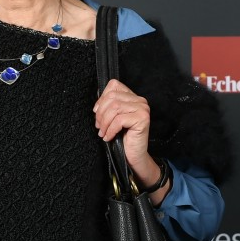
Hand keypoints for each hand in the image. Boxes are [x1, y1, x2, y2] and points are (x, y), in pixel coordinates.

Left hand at [93, 79, 165, 194]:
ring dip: (104, 122)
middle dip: (101, 113)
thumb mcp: (112, 118)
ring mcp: (142, 108)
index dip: (102, 98)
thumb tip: (97, 105)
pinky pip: (119, 120)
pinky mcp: (142, 119)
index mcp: (132, 97)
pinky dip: (110, 130)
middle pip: (112, 97)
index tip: (97, 113)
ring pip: (114, 108)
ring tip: (102, 132)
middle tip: (98, 126)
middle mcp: (140, 100)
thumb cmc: (122, 137)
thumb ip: (108, 107)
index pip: (114, 85)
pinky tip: (108, 137)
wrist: (133, 155)